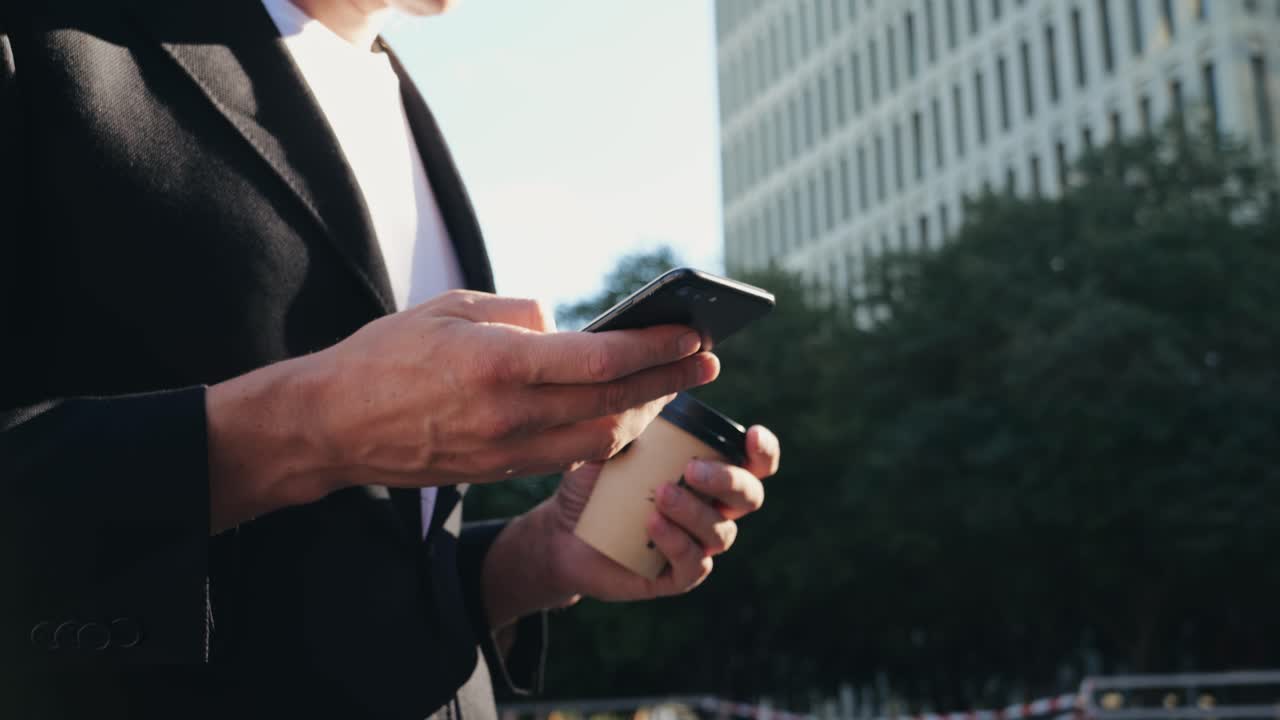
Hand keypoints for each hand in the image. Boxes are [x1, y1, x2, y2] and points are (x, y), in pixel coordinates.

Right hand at [206, 290, 717, 530]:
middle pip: (616, 403)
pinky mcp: (501, 470)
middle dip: (670, 381)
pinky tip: (621, 411)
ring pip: (601, 440)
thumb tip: (566, 327)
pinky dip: (604, 433)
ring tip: (669, 386)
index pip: (601, 360)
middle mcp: (510, 414)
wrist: (332, 426)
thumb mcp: (451, 308)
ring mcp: (507, 451)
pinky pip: (569, 456)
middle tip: (708, 361)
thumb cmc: (386, 354)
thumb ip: (519, 314)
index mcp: (498, 364)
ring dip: (644, 414)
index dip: (656, 347)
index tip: (693, 333)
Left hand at [543, 424, 779, 602]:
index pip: (755, 463)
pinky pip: (694, 564)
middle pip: (748, 496)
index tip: (751, 435)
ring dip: (694, 511)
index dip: (763, 451)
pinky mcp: (677, 575)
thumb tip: (658, 386)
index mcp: (710, 473)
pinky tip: (653, 525)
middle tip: (691, 470)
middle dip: (727, 480)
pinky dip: (677, 542)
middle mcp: (713, 509)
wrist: (562, 535)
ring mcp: (698, 544)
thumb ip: (637, 419)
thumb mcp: (613, 446)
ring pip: (721, 532)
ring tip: (660, 496)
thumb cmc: (596, 484)